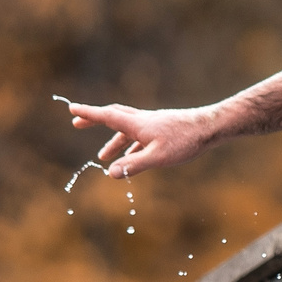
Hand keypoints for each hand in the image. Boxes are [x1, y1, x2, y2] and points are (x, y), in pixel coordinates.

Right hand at [63, 101, 218, 172]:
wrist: (210, 128)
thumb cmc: (185, 141)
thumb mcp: (158, 157)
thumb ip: (134, 165)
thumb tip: (110, 173)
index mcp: (138, 124)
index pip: (107, 116)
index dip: (88, 113)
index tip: (71, 108)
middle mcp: (143, 120)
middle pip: (113, 117)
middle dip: (95, 120)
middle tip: (77, 123)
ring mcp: (154, 124)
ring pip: (127, 128)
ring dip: (113, 140)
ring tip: (104, 156)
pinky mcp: (163, 129)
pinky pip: (139, 135)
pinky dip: (130, 144)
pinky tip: (132, 157)